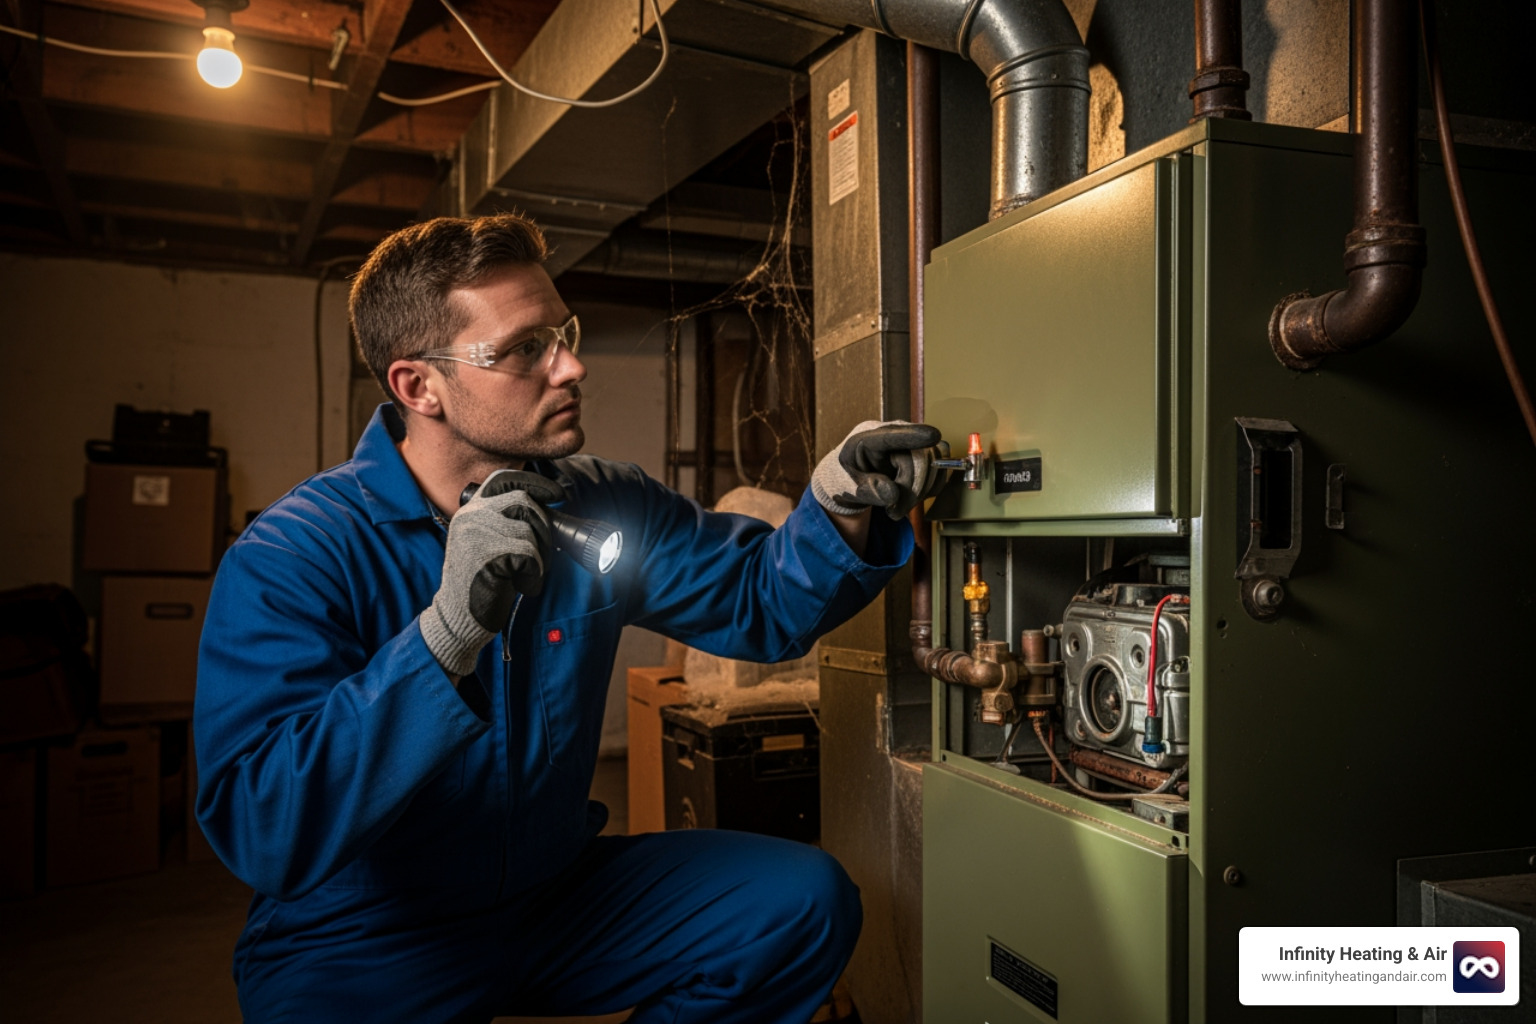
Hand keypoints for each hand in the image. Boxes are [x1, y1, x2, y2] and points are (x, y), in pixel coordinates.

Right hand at [419, 471, 564, 677]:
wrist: (458, 618)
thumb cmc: (482, 582)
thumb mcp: (488, 542)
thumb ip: (507, 522)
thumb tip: (548, 507)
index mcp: (471, 511)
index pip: (503, 479)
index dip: (535, 483)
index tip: (557, 495)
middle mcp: (470, 517)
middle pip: (524, 502)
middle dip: (543, 527)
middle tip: (540, 555)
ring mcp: (475, 534)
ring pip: (528, 530)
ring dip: (538, 556)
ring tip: (525, 575)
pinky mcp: (485, 556)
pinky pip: (528, 556)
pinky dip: (533, 574)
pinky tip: (521, 586)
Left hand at [811, 420, 950, 519]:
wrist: (852, 476)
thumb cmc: (847, 478)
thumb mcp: (850, 487)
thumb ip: (870, 491)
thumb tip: (893, 494)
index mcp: (867, 438)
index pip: (892, 435)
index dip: (914, 435)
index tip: (934, 436)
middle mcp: (892, 433)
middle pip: (919, 456)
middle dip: (912, 489)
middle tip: (895, 512)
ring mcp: (910, 441)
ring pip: (933, 463)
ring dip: (920, 492)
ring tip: (898, 508)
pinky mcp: (923, 452)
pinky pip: (939, 469)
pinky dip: (930, 488)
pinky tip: (911, 497)